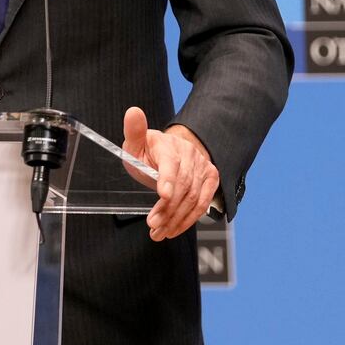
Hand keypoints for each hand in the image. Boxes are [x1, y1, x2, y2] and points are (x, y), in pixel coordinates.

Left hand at [121, 106, 219, 241]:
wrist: (173, 150)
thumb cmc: (150, 151)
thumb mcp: (135, 143)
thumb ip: (134, 132)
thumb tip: (132, 112)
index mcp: (168, 145)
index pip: (171, 163)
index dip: (167, 179)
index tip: (162, 195)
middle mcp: (190, 154)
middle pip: (182, 186)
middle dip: (167, 209)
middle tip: (153, 226)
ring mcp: (203, 166)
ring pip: (192, 198)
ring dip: (176, 219)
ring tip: (159, 232)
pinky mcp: (211, 179)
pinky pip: (203, 203)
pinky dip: (189, 219)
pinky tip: (174, 229)